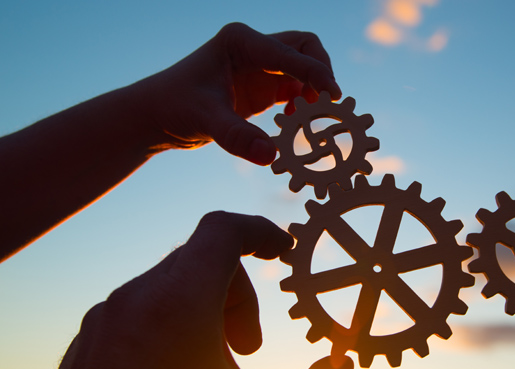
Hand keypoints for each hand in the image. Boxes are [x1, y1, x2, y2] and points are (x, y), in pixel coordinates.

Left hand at [38, 212, 352, 368]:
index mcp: (182, 300)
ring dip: (203, 311)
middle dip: (237, 294)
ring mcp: (108, 316)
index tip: (282, 250)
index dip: (260, 231)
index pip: (224, 230)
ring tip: (210, 366)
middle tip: (247, 347)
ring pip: (169, 285)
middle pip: (202, 259)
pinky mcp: (89, 339)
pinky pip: (138, 309)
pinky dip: (168, 325)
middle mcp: (139, 296)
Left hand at [139, 22, 341, 164]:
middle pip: (306, 48)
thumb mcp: (205, 120)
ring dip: (314, 90)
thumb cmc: (174, 106)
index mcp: (241, 41)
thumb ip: (237, 136)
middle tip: (326, 104)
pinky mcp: (263, 88)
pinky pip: (295, 90)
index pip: (291, 51)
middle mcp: (254, 48)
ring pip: (304, 69)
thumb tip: (270, 155)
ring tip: (310, 118)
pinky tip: (293, 122)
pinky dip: (303, 105)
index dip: (316, 72)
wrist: (156, 116)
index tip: (333, 96)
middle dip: (321, 73)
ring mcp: (261, 67)